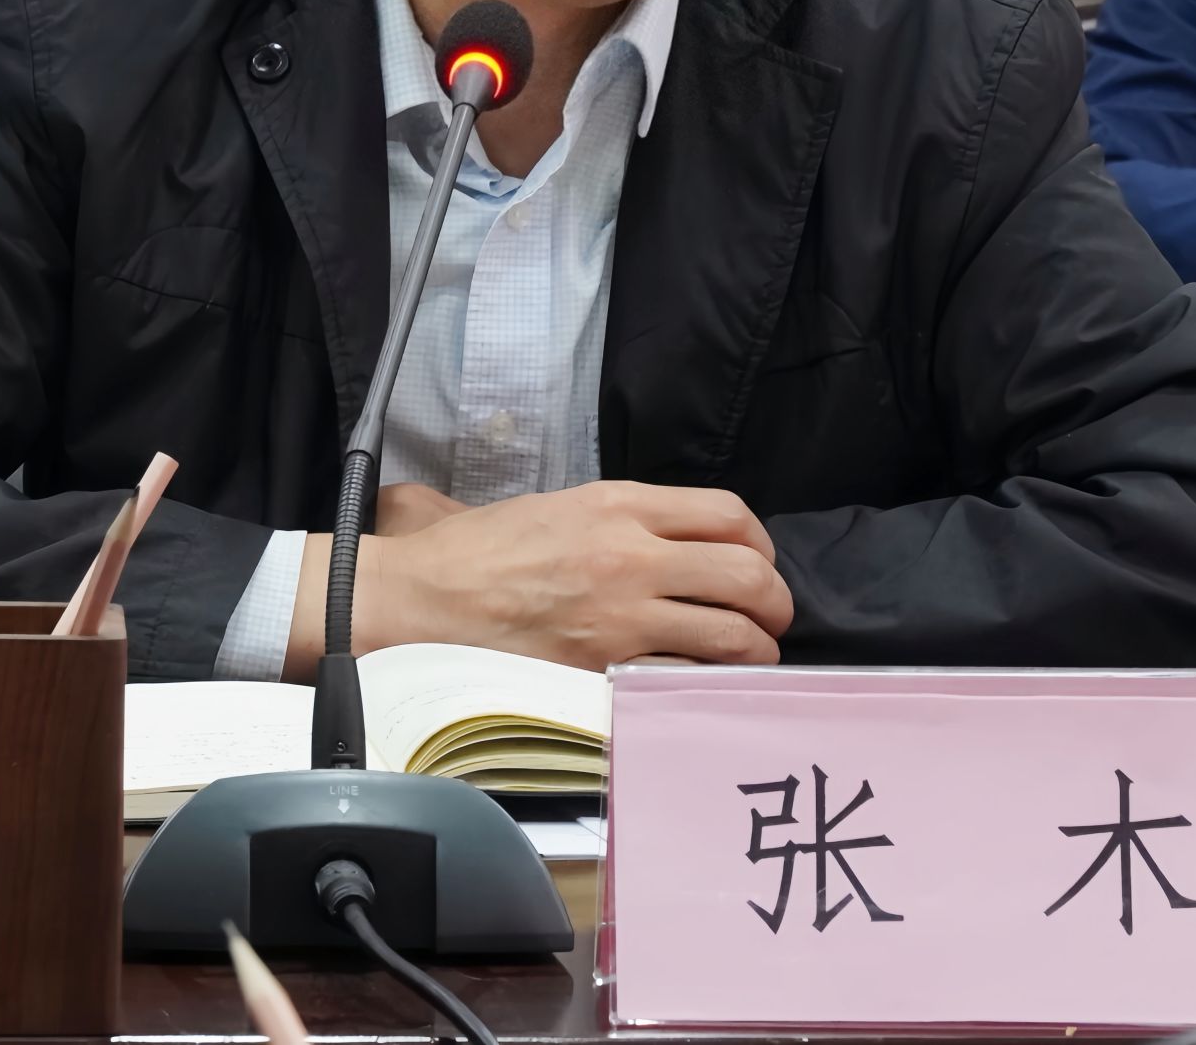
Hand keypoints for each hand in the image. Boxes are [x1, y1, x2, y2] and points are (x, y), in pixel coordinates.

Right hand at [357, 480, 792, 670]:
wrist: (420, 598)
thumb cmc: (475, 553)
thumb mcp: (554, 506)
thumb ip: (614, 516)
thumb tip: (663, 534)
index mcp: (618, 505)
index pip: (729, 516)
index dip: (760, 546)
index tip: (757, 565)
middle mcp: (631, 554)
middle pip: (748, 576)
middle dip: (775, 604)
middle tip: (769, 621)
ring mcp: (621, 617)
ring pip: (732, 636)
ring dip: (754, 653)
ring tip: (748, 661)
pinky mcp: (604, 670)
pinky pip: (686, 680)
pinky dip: (707, 687)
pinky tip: (702, 690)